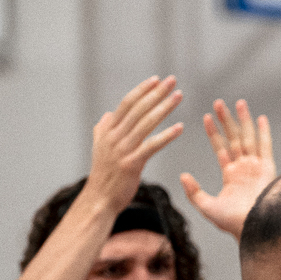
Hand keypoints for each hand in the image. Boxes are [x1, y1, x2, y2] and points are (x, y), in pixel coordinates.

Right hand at [85, 76, 184, 212]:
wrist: (99, 199)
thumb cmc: (104, 175)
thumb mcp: (99, 148)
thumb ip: (103, 129)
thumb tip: (108, 115)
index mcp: (107, 130)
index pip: (127, 104)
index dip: (142, 90)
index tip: (157, 80)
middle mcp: (113, 137)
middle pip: (138, 109)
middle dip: (156, 93)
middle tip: (173, 81)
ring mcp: (122, 150)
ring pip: (146, 123)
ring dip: (164, 108)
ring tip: (179, 96)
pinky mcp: (132, 164)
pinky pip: (152, 146)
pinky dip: (167, 135)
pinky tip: (181, 127)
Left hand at [179, 99, 274, 239]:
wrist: (253, 228)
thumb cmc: (232, 223)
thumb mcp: (207, 206)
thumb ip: (194, 191)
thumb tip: (183, 175)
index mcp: (231, 176)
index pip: (221, 148)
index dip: (214, 132)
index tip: (206, 117)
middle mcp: (244, 168)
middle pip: (234, 138)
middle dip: (227, 120)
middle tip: (219, 103)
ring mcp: (256, 167)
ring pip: (248, 138)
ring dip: (243, 121)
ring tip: (238, 103)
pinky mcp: (267, 169)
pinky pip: (265, 147)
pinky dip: (264, 132)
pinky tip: (261, 118)